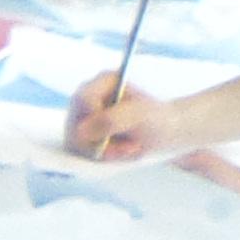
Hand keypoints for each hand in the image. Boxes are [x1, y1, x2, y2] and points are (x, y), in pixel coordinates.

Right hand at [64, 72, 188, 163]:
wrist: (164, 132)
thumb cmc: (156, 119)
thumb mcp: (140, 116)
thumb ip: (112, 120)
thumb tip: (80, 132)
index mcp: (102, 82)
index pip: (82, 99)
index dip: (94, 118)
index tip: (114, 131)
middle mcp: (86, 99)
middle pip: (75, 125)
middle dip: (102, 142)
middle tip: (131, 146)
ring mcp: (81, 120)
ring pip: (76, 144)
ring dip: (105, 152)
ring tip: (130, 148)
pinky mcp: (80, 139)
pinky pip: (80, 154)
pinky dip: (102, 158)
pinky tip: (121, 152)